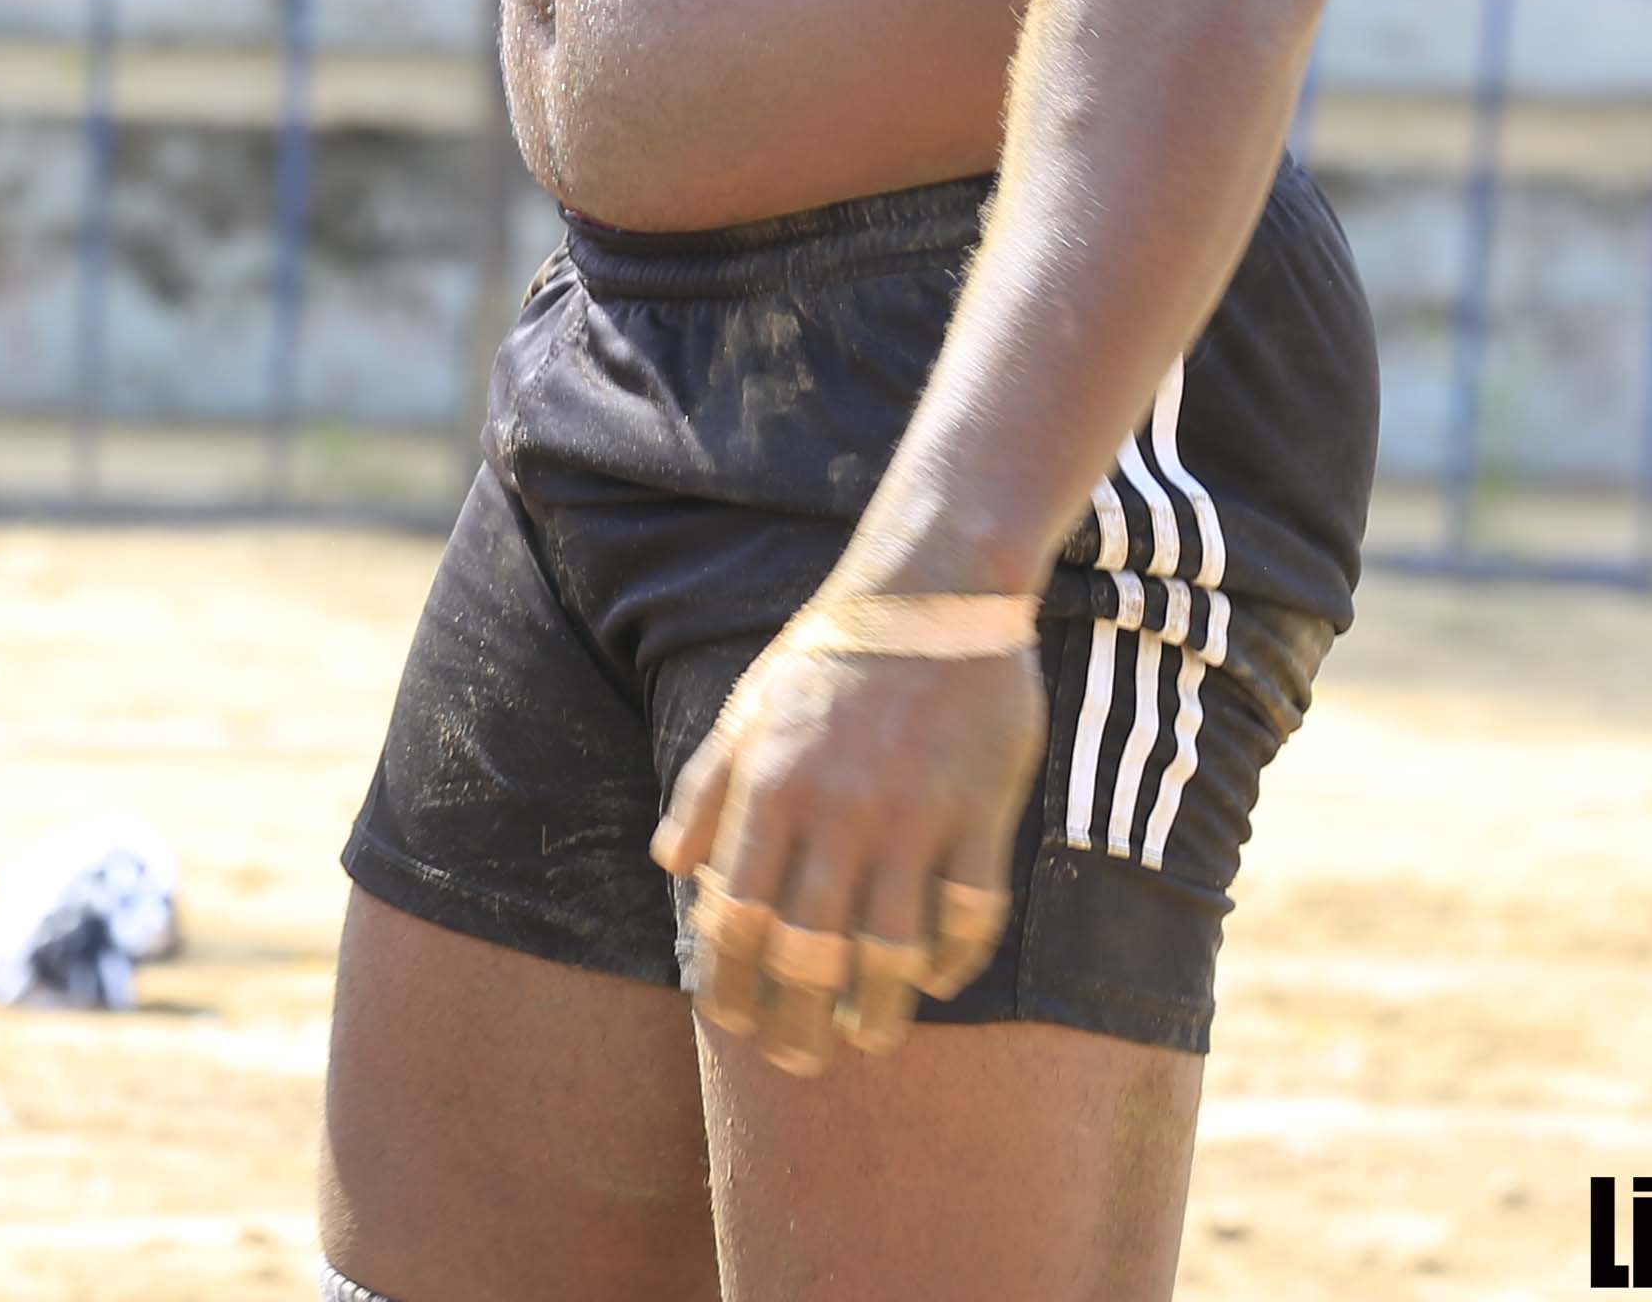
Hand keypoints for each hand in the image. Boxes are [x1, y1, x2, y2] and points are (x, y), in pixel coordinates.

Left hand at [650, 607, 1044, 1075]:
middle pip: (808, 953)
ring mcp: (914, 816)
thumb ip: (707, 788)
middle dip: (796, 1024)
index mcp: (773, 788)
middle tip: (797, 1062)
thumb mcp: (749, 707)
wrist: (937, 589)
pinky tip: (936, 980)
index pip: (737, 919)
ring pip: (891, 950)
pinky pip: (969, 911)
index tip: (733, 1023)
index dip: (730, 984)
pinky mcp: (980, 811)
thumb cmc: (833, 650)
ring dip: (876, 1013)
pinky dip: (953, 959)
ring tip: (866, 1042)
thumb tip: (671, 865)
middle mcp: (838, 811)